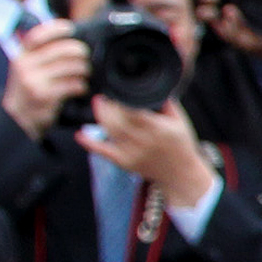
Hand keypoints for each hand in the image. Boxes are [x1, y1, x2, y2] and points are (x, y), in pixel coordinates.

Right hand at [2, 22, 89, 138]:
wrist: (17, 117)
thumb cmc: (28, 88)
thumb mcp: (27, 67)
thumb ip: (40, 53)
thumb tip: (67, 37)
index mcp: (22, 55)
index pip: (38, 35)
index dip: (57, 28)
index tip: (71, 28)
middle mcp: (25, 65)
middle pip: (64, 50)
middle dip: (81, 52)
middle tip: (86, 57)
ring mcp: (34, 80)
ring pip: (72, 67)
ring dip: (84, 70)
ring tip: (84, 74)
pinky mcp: (44, 95)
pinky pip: (73, 85)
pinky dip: (81, 86)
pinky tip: (81, 88)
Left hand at [80, 97, 213, 210]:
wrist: (181, 173)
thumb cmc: (181, 146)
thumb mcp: (181, 121)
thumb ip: (167, 104)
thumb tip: (153, 88)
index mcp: (158, 129)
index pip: (133, 111)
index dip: (120, 101)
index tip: (116, 92)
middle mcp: (143, 141)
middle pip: (117, 120)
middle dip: (106, 106)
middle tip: (103, 97)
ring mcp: (132, 153)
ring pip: (109, 131)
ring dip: (100, 116)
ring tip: (98, 105)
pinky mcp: (124, 162)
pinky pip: (103, 152)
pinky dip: (89, 143)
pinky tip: (80, 135)